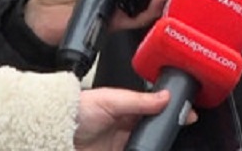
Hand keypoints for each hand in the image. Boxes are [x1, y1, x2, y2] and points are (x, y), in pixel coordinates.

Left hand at [73, 87, 196, 150]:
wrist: (52, 130)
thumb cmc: (77, 109)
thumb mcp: (111, 100)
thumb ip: (138, 101)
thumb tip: (165, 97)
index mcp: (126, 106)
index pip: (154, 108)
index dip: (171, 110)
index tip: (189, 114)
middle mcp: (125, 125)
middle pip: (153, 127)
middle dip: (168, 128)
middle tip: (183, 128)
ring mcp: (120, 143)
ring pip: (146, 143)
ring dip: (157, 142)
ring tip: (169, 142)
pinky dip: (146, 149)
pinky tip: (153, 147)